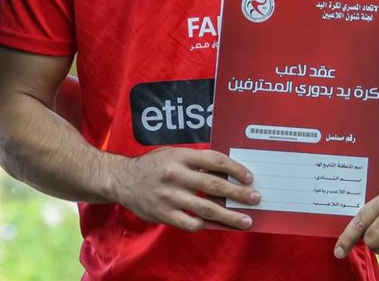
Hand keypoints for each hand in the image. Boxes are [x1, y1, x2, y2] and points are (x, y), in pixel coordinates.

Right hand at [111, 147, 259, 231]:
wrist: (122, 180)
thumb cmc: (153, 166)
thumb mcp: (173, 154)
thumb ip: (196, 161)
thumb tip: (227, 172)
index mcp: (180, 156)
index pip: (214, 160)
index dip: (234, 168)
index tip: (248, 177)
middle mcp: (175, 175)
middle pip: (214, 185)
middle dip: (238, 193)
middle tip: (255, 198)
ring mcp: (169, 196)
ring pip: (206, 208)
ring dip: (229, 215)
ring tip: (245, 220)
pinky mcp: (163, 214)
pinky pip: (190, 223)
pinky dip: (205, 224)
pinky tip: (215, 224)